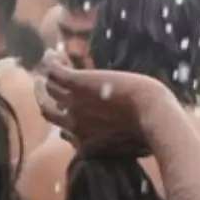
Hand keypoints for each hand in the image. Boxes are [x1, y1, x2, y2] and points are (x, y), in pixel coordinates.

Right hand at [38, 53, 173, 157]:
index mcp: (87, 146)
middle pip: (49, 112)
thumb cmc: (154, 132)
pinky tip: (54, 53)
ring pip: (49, 90)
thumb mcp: (137, 147)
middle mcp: (74, 128)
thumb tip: (141, 147)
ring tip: (53, 61)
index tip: (71, 112)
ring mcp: (74, 106)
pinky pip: (54, 72)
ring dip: (47, 77)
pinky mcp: (78, 85)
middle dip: (45, 99)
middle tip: (46, 85)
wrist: (153, 116)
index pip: (66, 134)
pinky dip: (51, 62)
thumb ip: (129, 146)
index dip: (67, 124)